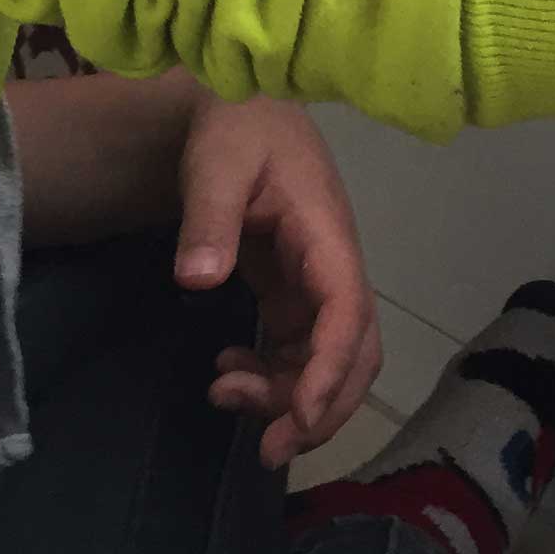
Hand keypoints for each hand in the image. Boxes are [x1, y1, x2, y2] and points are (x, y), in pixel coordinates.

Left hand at [173, 91, 382, 469]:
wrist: (238, 103)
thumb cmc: (235, 128)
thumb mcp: (217, 165)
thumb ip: (209, 220)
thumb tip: (198, 280)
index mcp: (326, 236)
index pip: (347, 313)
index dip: (330, 371)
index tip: (298, 418)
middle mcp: (333, 266)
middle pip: (356, 352)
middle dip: (322, 408)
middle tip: (269, 450)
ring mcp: (315, 281)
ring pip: (327, 360)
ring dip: (288, 395)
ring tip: (223, 392)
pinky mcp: (293, 289)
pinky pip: (298, 349)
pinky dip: (271, 374)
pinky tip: (226, 369)